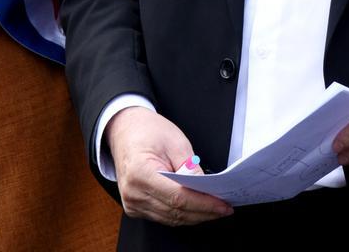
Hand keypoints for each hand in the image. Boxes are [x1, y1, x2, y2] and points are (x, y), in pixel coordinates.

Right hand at [105, 107, 232, 225]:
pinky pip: (163, 217)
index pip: (178, 198)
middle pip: (175, 212)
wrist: (124, 129)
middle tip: (224, 208)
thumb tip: (205, 188)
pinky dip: (182, 214)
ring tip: (214, 209)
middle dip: (204, 212)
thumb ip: (190, 166)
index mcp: (140, 172)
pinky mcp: (135, 207)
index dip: (203, 204)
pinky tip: (196, 208)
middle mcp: (133, 192)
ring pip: (171, 219)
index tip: (222, 205)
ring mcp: (132, 203)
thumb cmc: (147, 130)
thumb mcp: (174, 141)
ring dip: (195, 216)